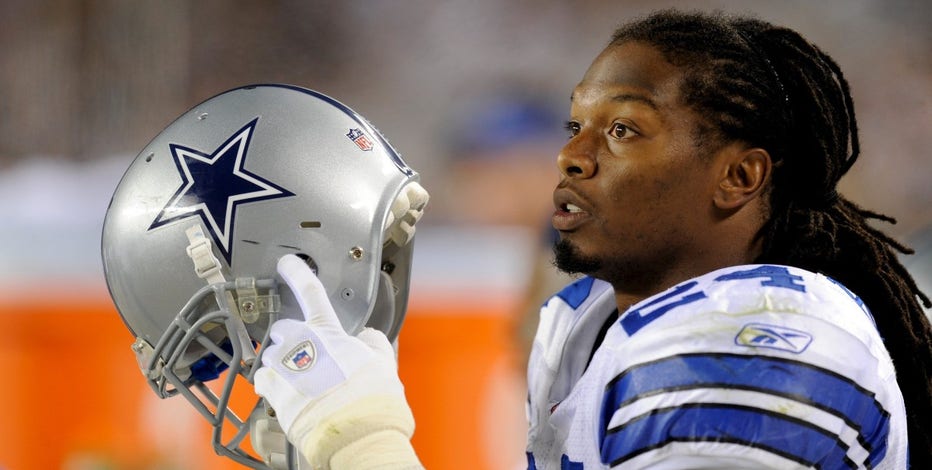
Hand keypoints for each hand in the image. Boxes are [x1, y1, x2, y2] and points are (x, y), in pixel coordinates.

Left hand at [254, 254, 416, 467]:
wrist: (357, 435)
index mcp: (329, 333)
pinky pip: (261, 380)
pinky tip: (284, 392)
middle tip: (305, 353)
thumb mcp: (384, 363)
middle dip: (290, 337)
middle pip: (282, 328)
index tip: (287, 263)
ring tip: (300, 380)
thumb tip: (368, 336)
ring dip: (280, 363)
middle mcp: (302, 346)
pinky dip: (270, 384)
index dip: (297, 273)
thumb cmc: (373, 400)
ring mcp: (285, 369)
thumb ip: (374, 343)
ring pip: (270, 356)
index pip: (311, 292)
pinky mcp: (273, 394)